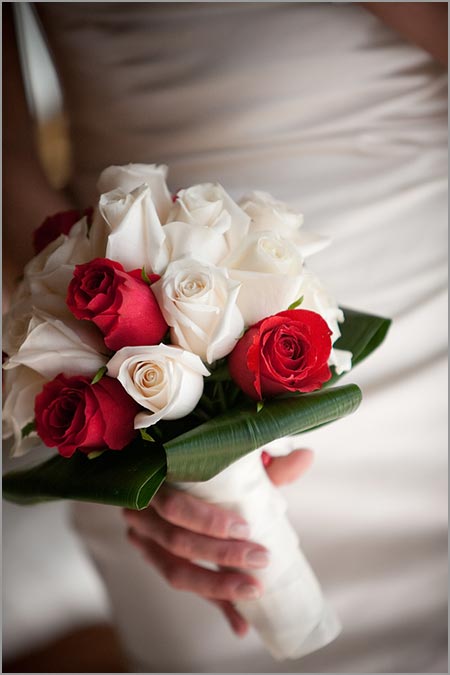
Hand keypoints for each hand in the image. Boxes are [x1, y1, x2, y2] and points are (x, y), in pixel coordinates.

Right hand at [124, 448, 312, 636]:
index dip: (207, 521)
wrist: (173, 472)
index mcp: (156, 480)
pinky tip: (241, 622)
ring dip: (217, 586)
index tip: (245, 528)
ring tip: (254, 590)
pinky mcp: (156, 561)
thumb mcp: (231, 461)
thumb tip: (305, 457)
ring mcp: (142, 538)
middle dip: (221, 555)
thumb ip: (265, 462)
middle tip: (261, 558)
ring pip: (175, 571)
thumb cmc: (203, 466)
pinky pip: (185, 586)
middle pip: (177, 541)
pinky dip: (215, 603)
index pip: (174, 505)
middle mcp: (142, 510)